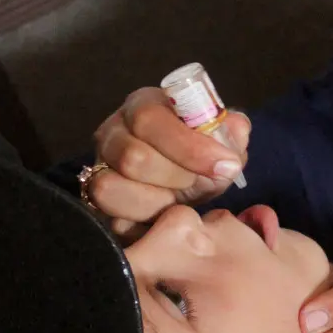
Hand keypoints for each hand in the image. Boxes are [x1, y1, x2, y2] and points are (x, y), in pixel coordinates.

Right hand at [89, 87, 251, 238]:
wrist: (182, 183)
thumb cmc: (200, 154)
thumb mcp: (222, 140)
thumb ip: (232, 131)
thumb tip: (235, 129)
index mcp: (142, 106)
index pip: (150, 120)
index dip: (190, 147)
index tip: (226, 165)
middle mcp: (112, 133)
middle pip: (132, 158)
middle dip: (177, 177)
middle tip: (198, 182)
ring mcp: (98, 168)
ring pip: (111, 189)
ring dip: (156, 202)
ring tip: (178, 201)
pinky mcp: (97, 205)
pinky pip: (112, 220)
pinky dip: (144, 225)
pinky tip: (165, 218)